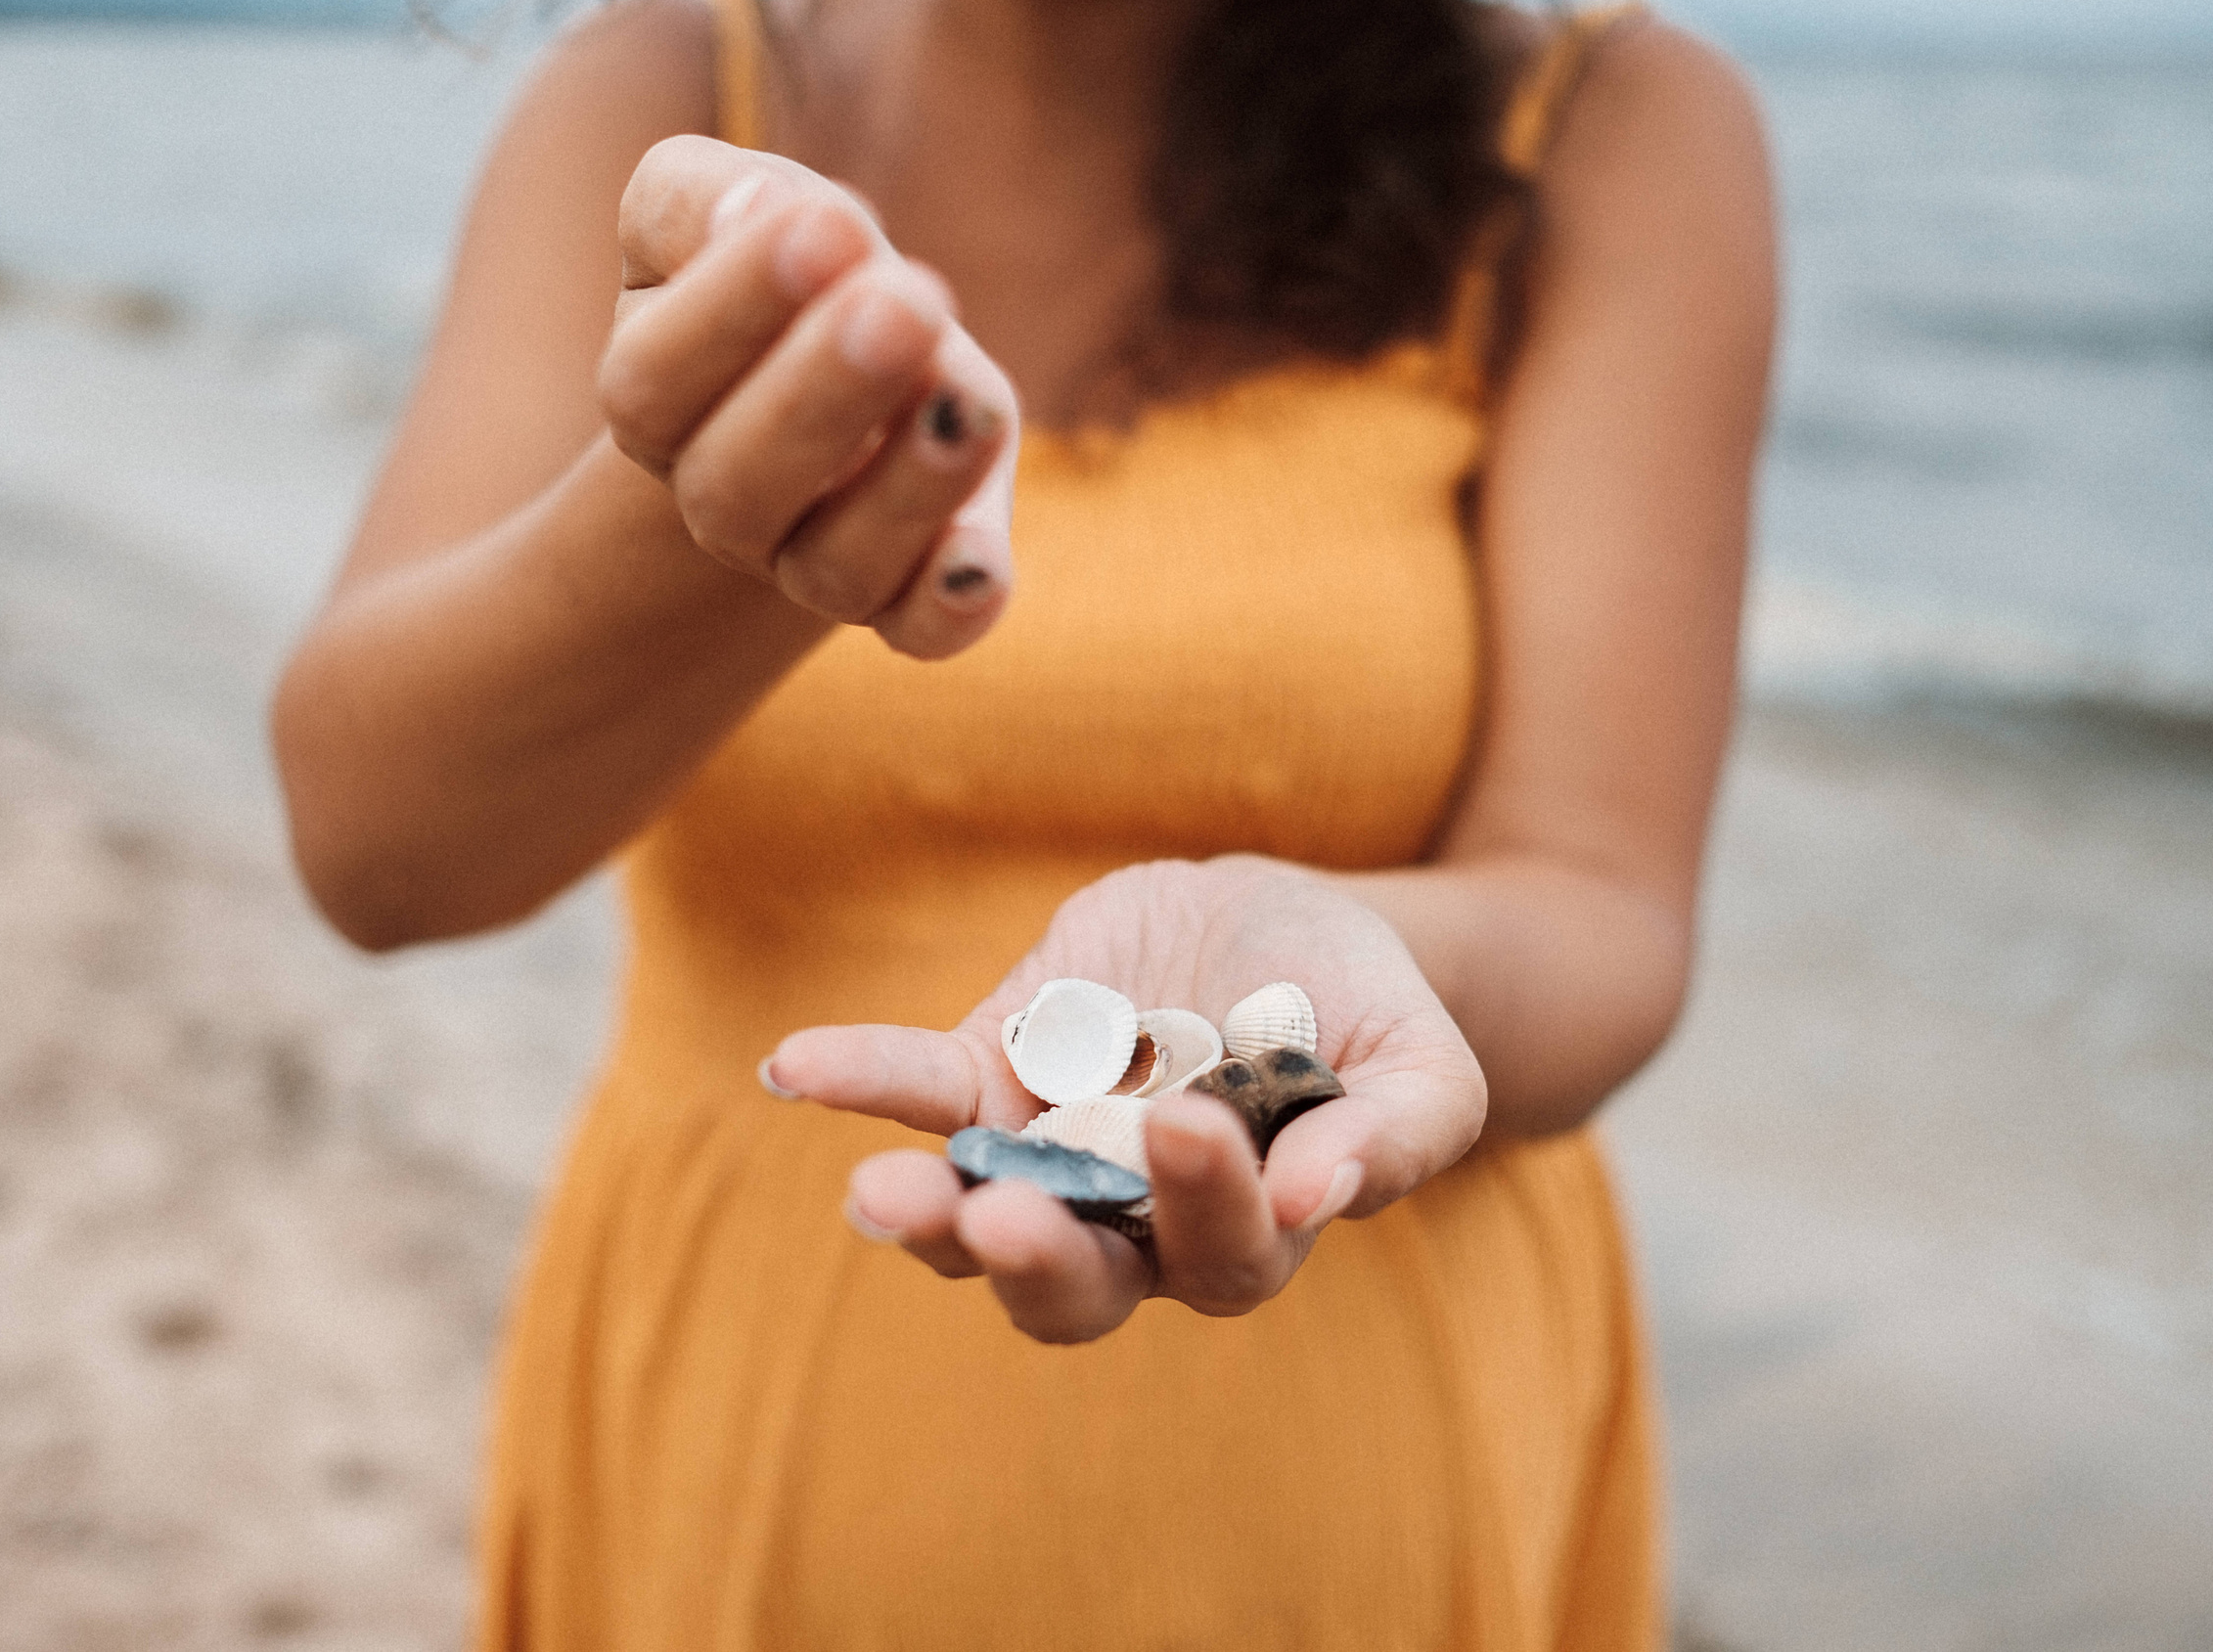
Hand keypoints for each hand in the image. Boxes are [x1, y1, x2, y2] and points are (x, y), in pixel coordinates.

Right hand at [603, 135, 1021, 659]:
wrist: (861, 353)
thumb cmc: (788, 266)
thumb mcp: (720, 202)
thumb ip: (702, 198)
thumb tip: (758, 213)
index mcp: (657, 404)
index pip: (660, 377)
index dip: (737, 306)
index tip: (824, 223)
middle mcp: (723, 503)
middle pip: (738, 483)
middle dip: (824, 393)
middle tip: (906, 302)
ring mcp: (813, 564)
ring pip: (836, 566)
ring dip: (906, 490)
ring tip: (969, 400)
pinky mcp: (911, 598)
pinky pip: (920, 631)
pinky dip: (950, 606)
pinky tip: (982, 561)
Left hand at [764, 857, 1487, 1342]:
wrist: (1274, 924)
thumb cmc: (1358, 1004)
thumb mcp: (1420, 1057)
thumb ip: (1399, 1133)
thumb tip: (1319, 1199)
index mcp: (1244, 1237)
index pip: (1222, 1257)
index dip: (1208, 1207)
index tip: (1194, 1128)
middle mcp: (1130, 1227)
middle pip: (1075, 1287)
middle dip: (1035, 1263)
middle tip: (999, 1223)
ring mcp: (1048, 1157)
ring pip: (975, 1221)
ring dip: (924, 1215)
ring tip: (876, 1195)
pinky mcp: (990, 1077)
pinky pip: (918, 1090)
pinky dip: (856, 1076)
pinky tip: (793, 1064)